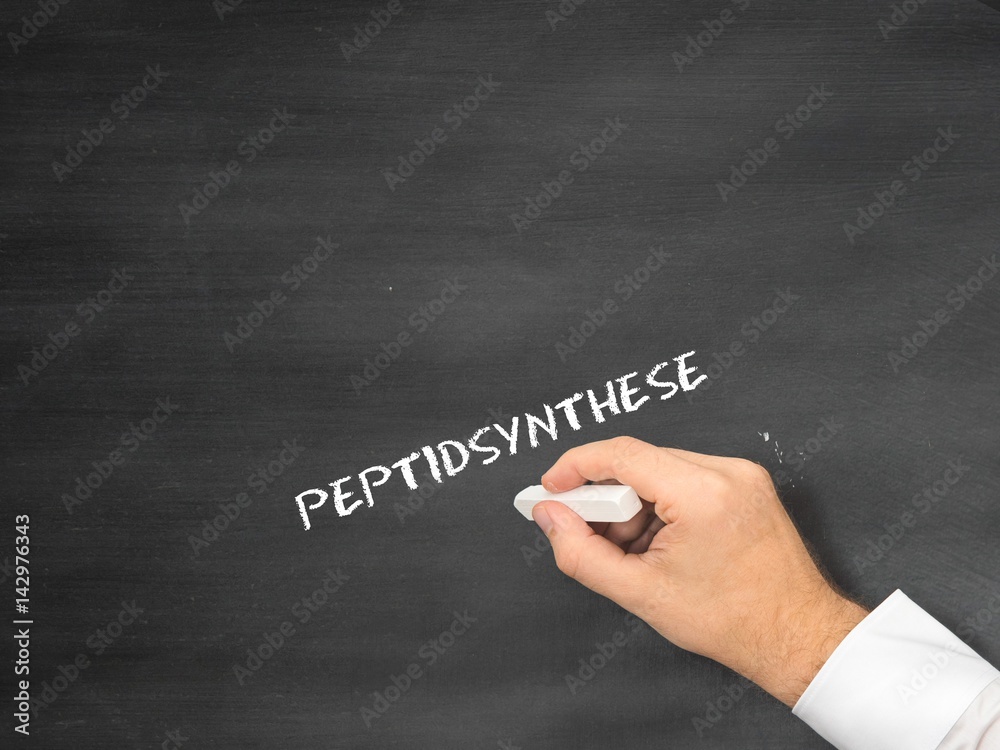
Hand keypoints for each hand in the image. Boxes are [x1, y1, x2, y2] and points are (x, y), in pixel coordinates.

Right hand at [531, 436, 868, 706]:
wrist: (797, 635)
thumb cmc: (733, 621)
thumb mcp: (640, 593)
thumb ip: (580, 552)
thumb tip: (549, 517)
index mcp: (702, 494)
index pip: (621, 454)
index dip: (576, 467)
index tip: (551, 487)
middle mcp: (726, 472)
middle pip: (639, 462)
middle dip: (606, 496)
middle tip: (585, 530)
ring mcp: (741, 474)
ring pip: (660, 470)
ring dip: (634, 504)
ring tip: (635, 552)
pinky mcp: (746, 483)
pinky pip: (685, 479)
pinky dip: (660, 506)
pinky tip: (659, 544)